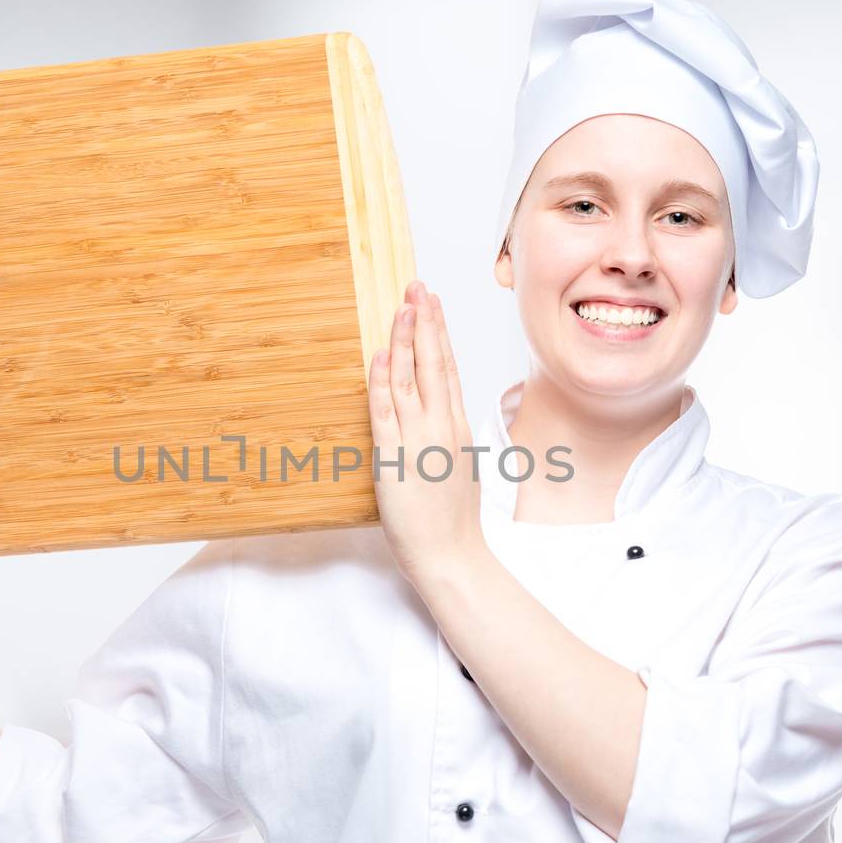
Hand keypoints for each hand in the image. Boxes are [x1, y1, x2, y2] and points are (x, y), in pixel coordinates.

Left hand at [367, 280, 485, 589]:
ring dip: (405, 341)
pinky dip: (383, 382)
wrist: (451, 554)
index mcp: (456, 427)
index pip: (448, 368)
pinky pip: (387, 413)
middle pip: (434, 364)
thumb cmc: (453, 518)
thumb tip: (441, 410)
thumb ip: (448, 433)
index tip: (433, 303)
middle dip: (425, 323)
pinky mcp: (395, 458)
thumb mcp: (459, 465)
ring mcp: (419, 440)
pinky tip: (382, 355)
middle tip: (418, 288)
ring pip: (411, 380)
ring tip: (402, 307)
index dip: (439, 333)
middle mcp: (441, 427)